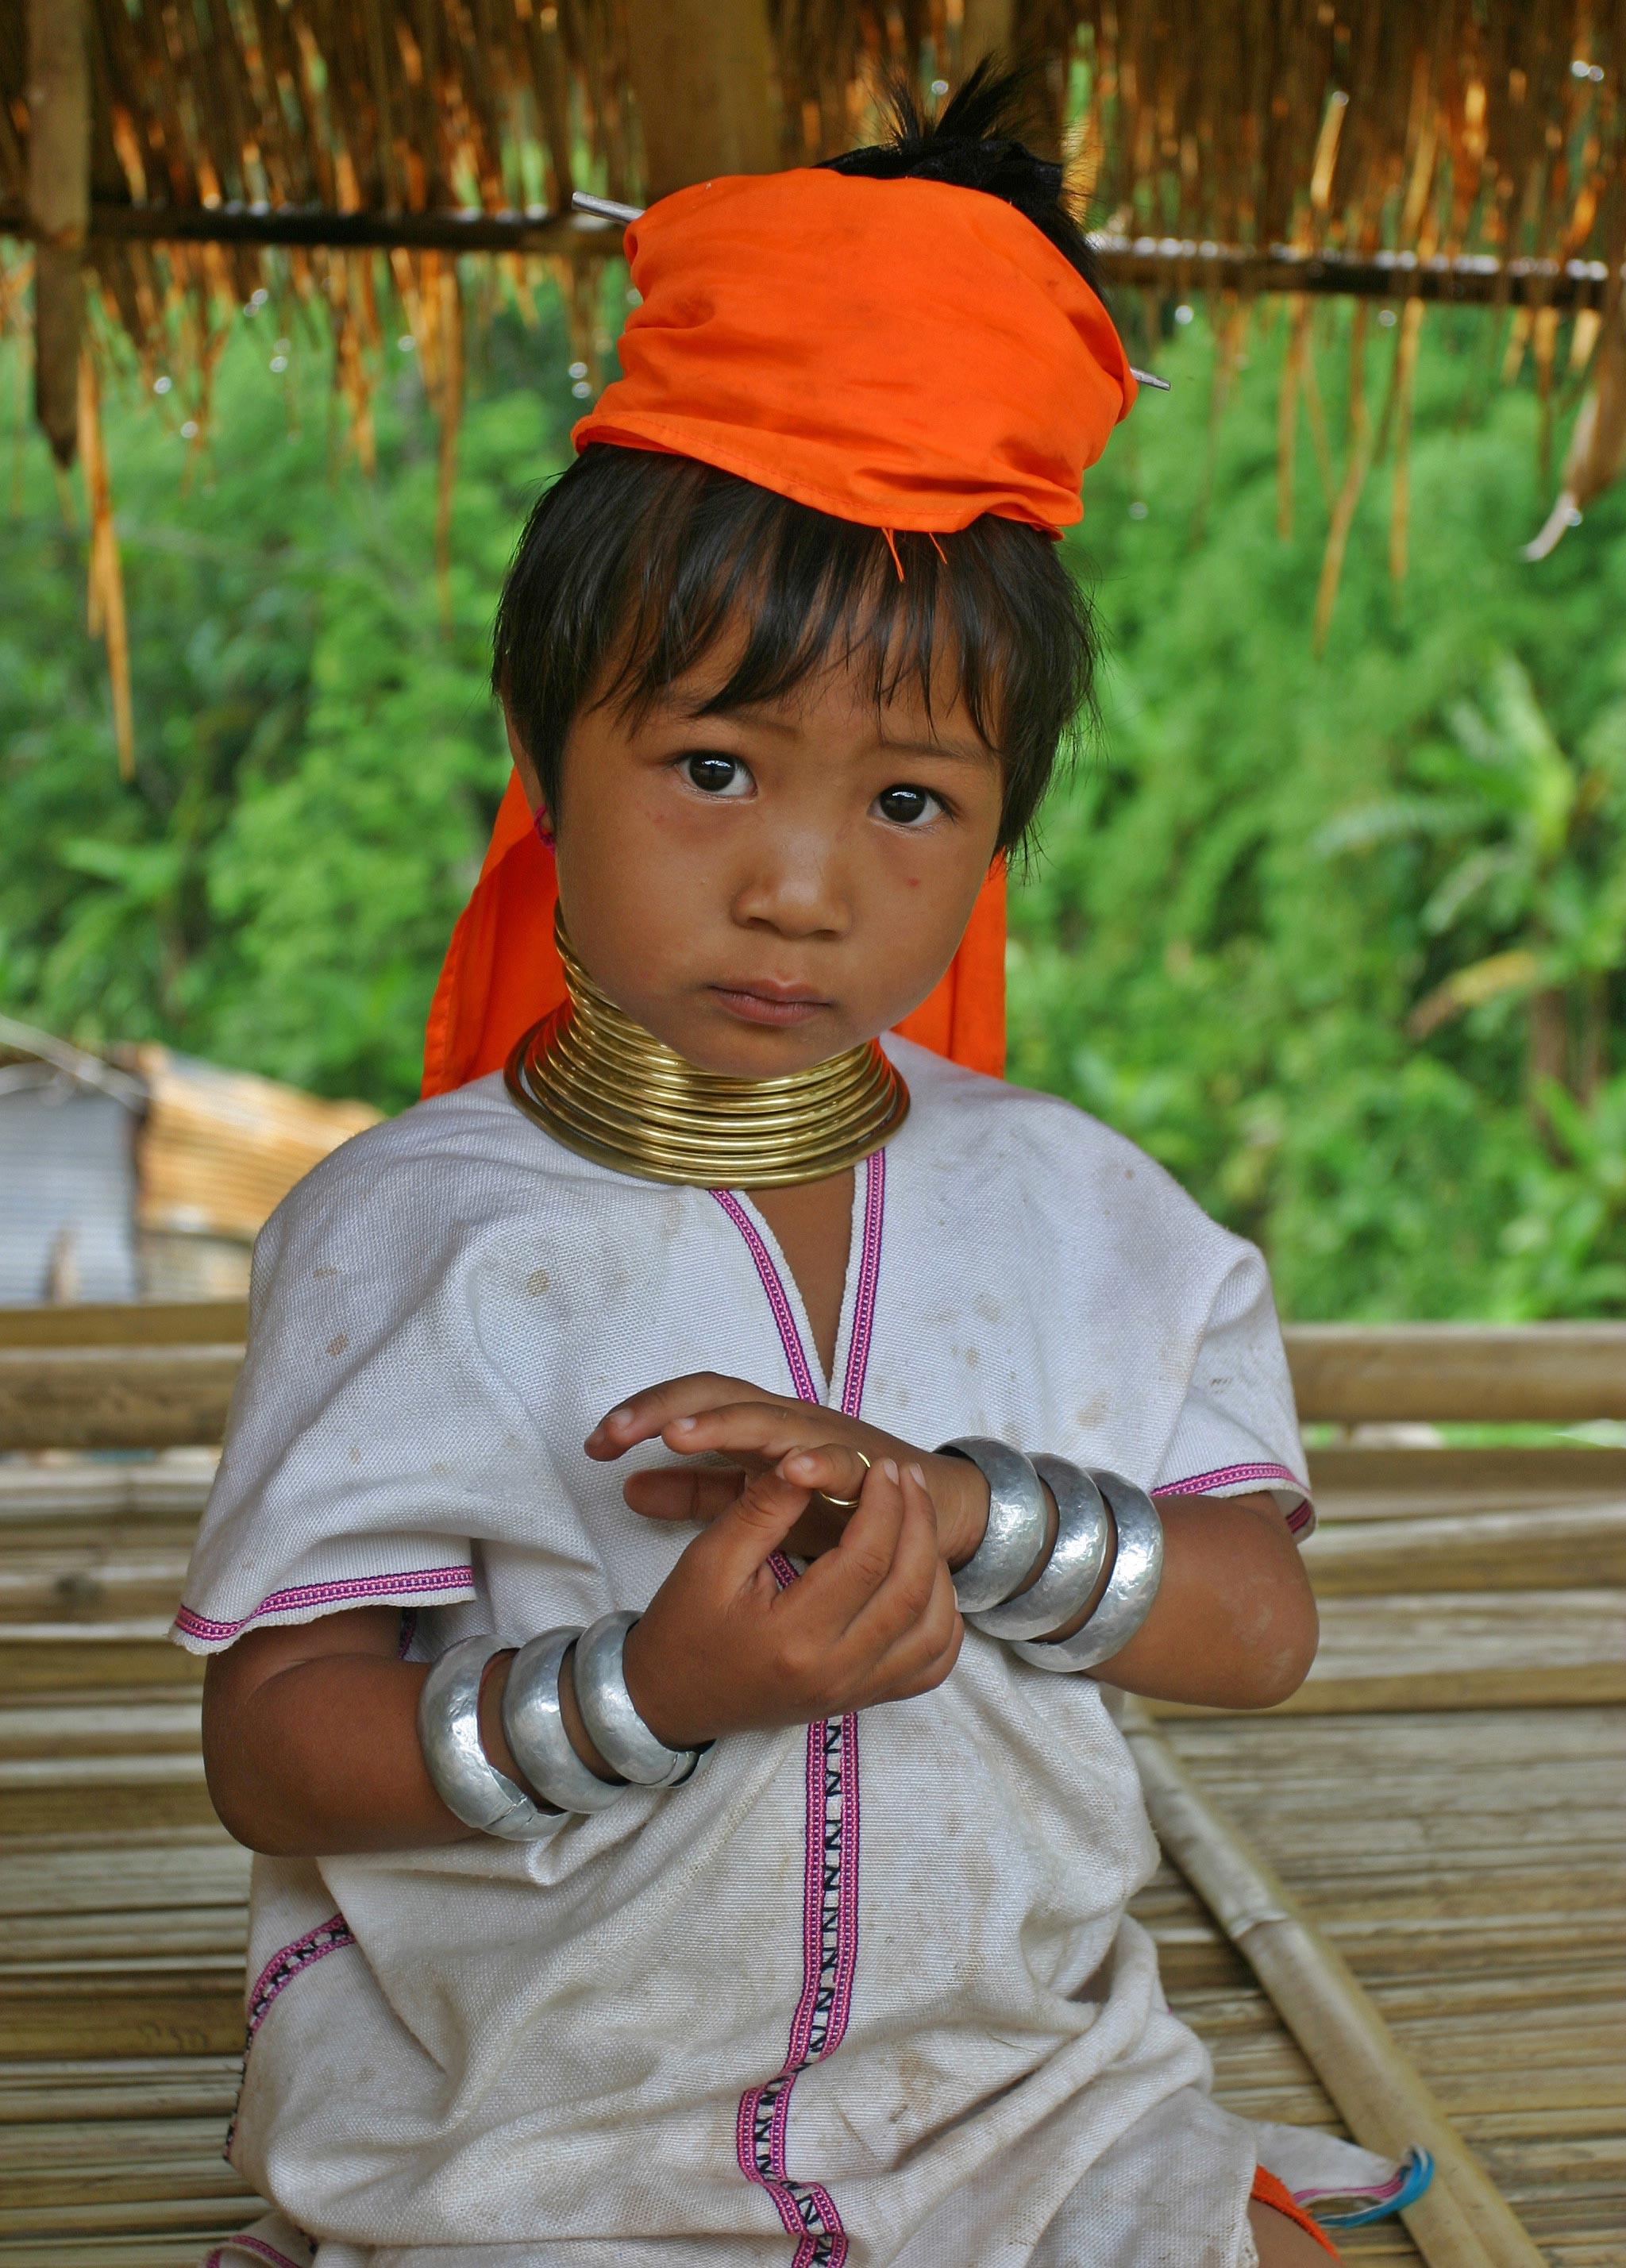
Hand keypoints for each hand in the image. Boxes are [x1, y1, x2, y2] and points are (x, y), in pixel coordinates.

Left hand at [585, 1372, 990, 1566]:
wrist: (923, 1506)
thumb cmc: (831, 1499)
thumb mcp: (752, 1498)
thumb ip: (696, 1492)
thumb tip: (628, 1488)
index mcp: (753, 1425)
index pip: (689, 1403)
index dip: (640, 1415)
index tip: (593, 1446)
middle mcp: (785, 1419)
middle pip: (718, 1396)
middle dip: (663, 1411)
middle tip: (613, 1434)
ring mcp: (825, 1438)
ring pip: (770, 1417)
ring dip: (724, 1425)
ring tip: (678, 1436)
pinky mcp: (868, 1468)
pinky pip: (840, 1459)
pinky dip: (815, 1461)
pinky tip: (786, 1470)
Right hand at [620, 1452, 962, 1747]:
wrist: (670, 1699)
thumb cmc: (683, 1627)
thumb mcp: (708, 1559)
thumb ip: (762, 1509)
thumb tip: (809, 1461)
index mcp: (794, 1638)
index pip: (867, 1558)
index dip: (883, 1503)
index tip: (881, 1465)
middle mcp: (836, 1673)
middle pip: (911, 1589)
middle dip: (919, 1522)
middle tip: (907, 1478)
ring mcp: (855, 1692)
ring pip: (934, 1630)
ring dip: (938, 1567)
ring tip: (918, 1520)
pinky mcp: (863, 1700)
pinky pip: (930, 1666)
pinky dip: (943, 1620)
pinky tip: (925, 1580)